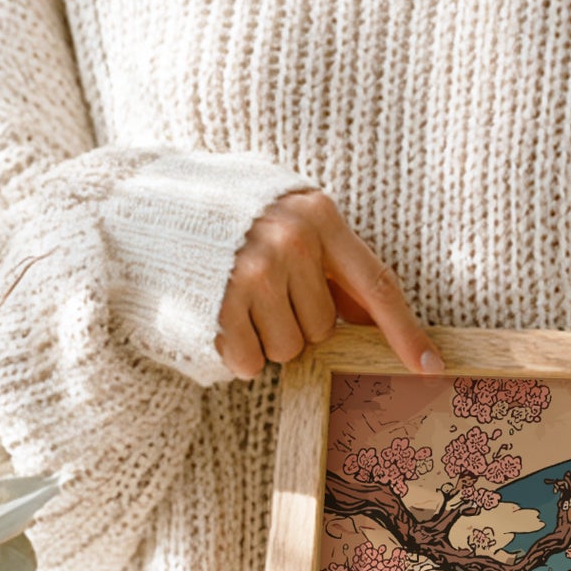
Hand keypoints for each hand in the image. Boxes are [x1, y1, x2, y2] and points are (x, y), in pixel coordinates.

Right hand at [216, 189, 441, 380]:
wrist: (138, 204)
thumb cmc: (223, 216)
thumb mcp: (285, 218)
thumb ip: (329, 261)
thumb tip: (370, 316)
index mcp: (318, 216)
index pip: (377, 285)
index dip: (406, 331)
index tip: (431, 366)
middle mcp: (292, 242)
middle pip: (324, 328)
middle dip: (296, 322)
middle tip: (259, 291)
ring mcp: (254, 274)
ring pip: (289, 350)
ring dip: (265, 339)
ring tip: (233, 299)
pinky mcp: (220, 305)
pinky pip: (251, 362)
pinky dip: (236, 352)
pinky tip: (216, 316)